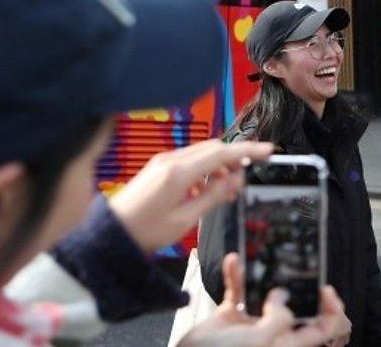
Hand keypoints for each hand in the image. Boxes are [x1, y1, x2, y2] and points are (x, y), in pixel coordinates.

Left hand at [108, 140, 272, 252]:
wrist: (111, 233)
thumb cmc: (144, 230)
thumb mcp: (184, 220)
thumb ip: (212, 197)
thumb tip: (236, 181)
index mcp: (178, 173)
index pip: (221, 153)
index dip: (248, 151)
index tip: (268, 151)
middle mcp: (171, 160)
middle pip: (213, 148)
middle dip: (235, 157)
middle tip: (252, 172)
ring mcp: (163, 161)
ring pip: (202, 152)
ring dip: (220, 164)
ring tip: (229, 187)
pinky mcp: (159, 167)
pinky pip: (190, 160)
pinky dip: (205, 168)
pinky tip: (207, 188)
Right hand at [177, 254, 348, 346]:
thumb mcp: (258, 342)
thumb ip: (277, 319)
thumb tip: (283, 296)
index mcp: (287, 343)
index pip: (322, 328)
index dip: (331, 311)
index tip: (326, 289)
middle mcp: (274, 332)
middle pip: (297, 305)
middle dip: (297, 282)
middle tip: (297, 262)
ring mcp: (253, 323)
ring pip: (266, 292)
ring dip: (262, 273)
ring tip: (262, 255)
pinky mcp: (231, 316)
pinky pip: (238, 290)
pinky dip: (235, 275)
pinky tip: (232, 261)